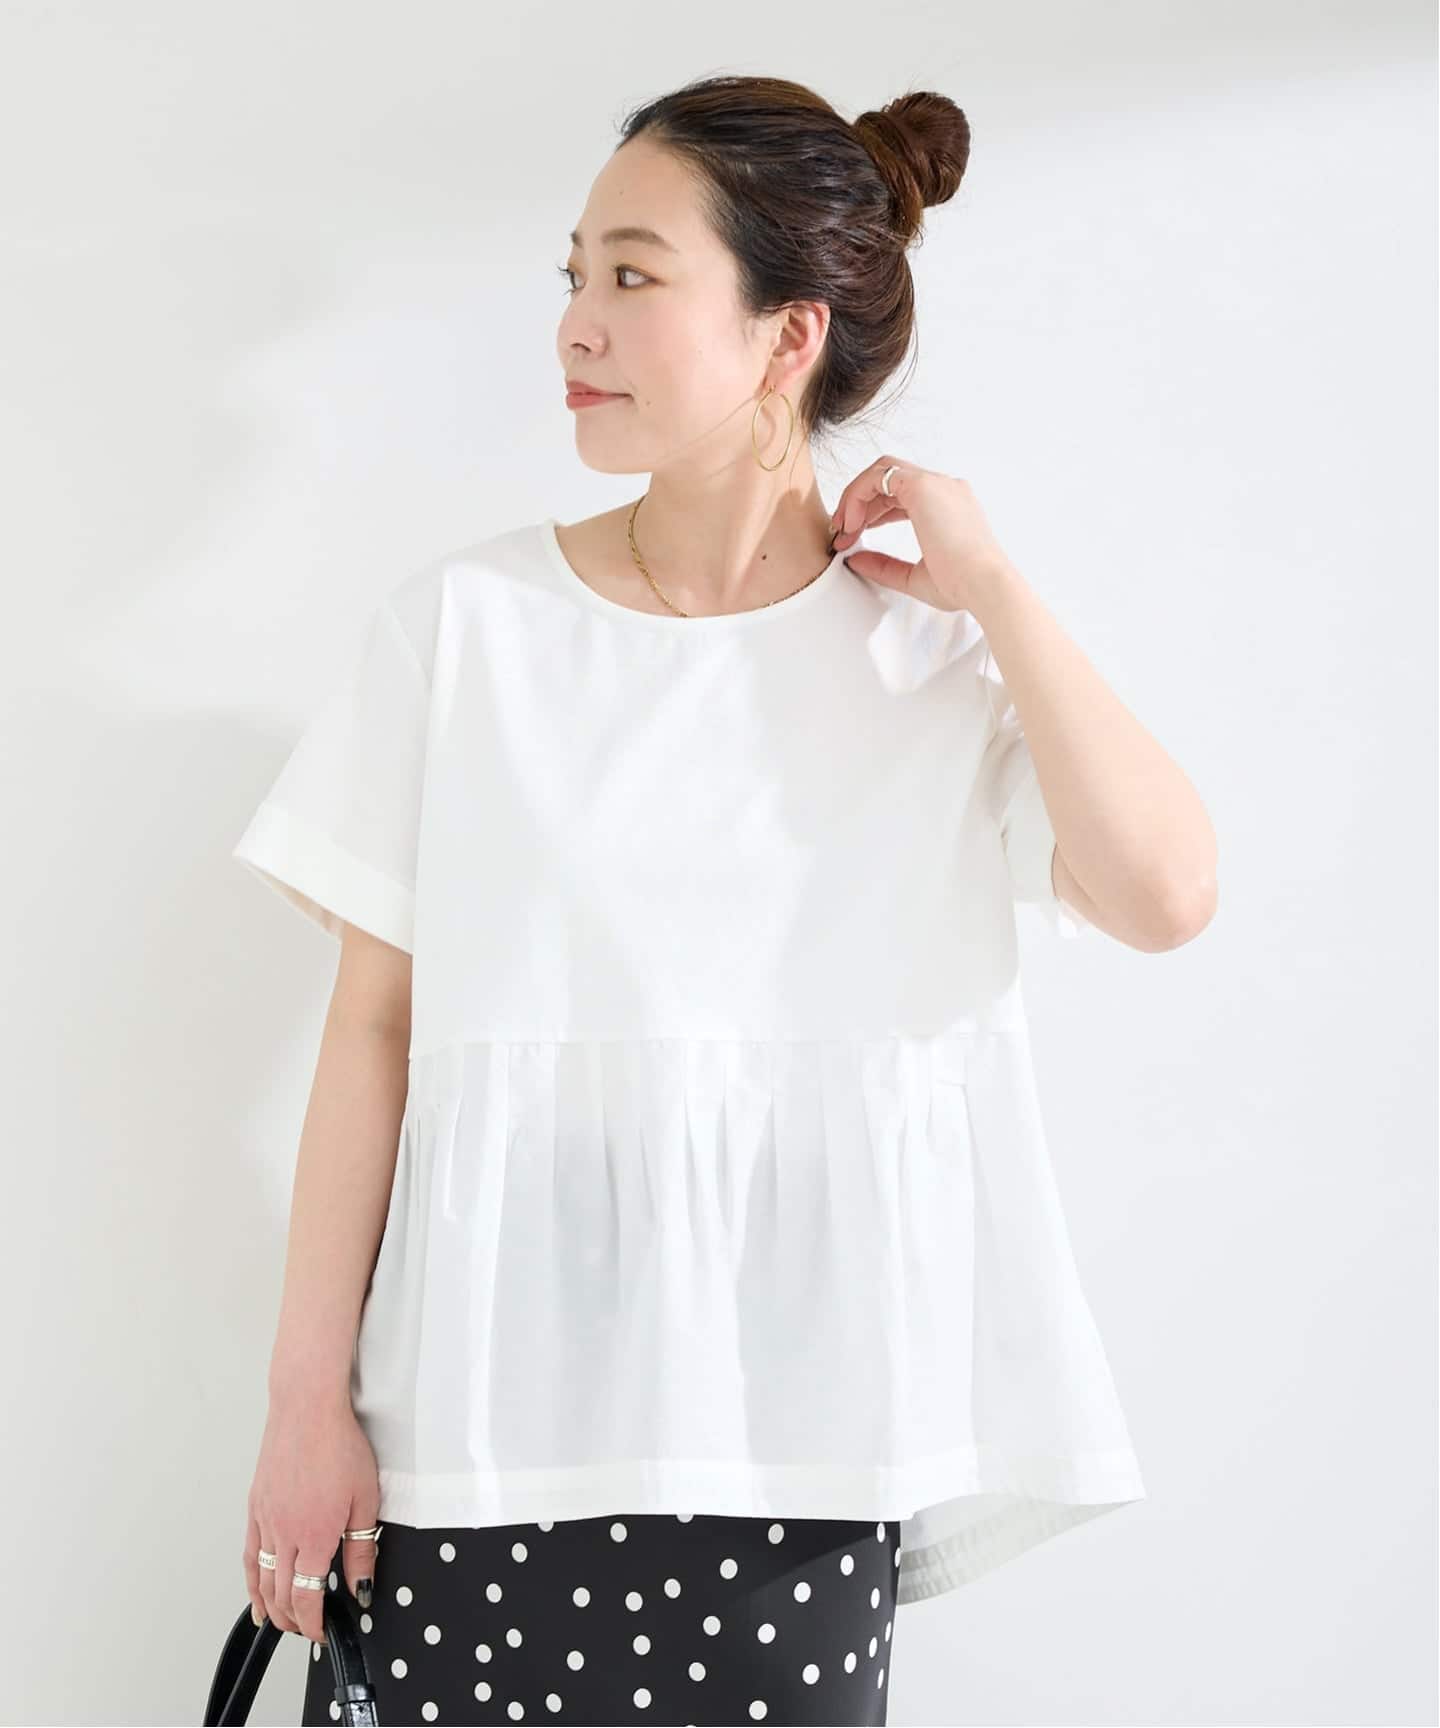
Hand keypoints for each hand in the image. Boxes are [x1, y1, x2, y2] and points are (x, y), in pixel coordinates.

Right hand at [243, 1394, 380, 1645]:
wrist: (307, 1408)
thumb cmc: (339, 1444)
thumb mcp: (365, 1499)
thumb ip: (361, 1548)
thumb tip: (360, 1585)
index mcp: (314, 1535)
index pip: (306, 1597)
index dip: (312, 1623)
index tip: (320, 1632)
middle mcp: (285, 1532)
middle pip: (280, 1595)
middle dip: (293, 1620)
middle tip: (306, 1629)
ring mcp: (265, 1520)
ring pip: (261, 1579)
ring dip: (269, 1606)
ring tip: (281, 1621)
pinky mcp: (256, 1507)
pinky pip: (250, 1553)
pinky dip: (251, 1579)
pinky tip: (256, 1588)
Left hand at [830, 458, 1014, 615]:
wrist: (984, 584)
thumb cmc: (962, 585)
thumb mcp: (914, 577)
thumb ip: (884, 566)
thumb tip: (854, 559)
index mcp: (949, 506)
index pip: (902, 495)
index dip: (872, 513)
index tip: (853, 537)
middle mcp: (944, 489)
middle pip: (889, 479)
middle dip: (859, 504)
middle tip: (841, 534)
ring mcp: (935, 483)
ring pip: (882, 470)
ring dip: (855, 497)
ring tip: (842, 529)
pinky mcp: (923, 486)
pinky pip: (879, 476)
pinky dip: (858, 494)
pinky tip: (852, 522)